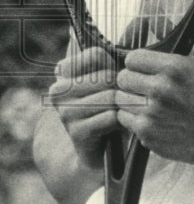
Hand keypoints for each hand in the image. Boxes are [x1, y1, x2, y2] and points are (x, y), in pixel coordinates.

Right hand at [48, 46, 118, 169]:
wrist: (94, 151)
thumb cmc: (105, 109)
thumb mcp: (104, 82)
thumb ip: (109, 63)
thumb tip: (124, 52)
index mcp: (63, 72)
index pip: (96, 54)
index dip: (113, 67)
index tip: (111, 82)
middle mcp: (59, 90)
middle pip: (106, 77)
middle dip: (121, 89)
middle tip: (120, 101)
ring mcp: (65, 111)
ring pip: (110, 97)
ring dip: (122, 106)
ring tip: (119, 113)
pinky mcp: (77, 131)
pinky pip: (111, 117)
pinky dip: (121, 122)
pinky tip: (117, 127)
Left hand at [115, 47, 193, 163]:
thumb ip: (175, 39)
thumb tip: (149, 20)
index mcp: (174, 67)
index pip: (132, 58)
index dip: (137, 64)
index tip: (143, 69)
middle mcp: (161, 88)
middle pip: (123, 78)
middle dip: (131, 82)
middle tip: (142, 87)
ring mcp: (152, 111)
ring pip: (120, 98)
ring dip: (129, 100)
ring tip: (145, 103)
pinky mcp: (146, 131)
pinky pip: (123, 117)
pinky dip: (132, 118)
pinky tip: (147, 117)